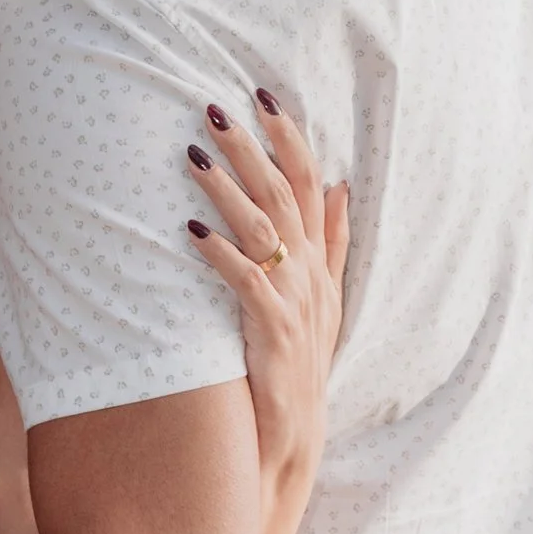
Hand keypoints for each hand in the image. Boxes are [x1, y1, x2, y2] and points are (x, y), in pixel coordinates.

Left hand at [186, 92, 349, 513]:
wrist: (289, 437)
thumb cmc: (295, 367)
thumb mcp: (321, 299)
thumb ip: (332, 241)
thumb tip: (341, 185)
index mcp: (319, 262)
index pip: (310, 184)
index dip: (289, 138)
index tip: (263, 96)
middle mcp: (310, 275)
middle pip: (284, 196)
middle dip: (252, 149)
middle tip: (218, 108)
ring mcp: (294, 303)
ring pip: (262, 231)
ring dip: (227, 189)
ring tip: (193, 154)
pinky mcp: (273, 333)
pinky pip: (245, 283)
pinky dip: (220, 253)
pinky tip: (191, 229)